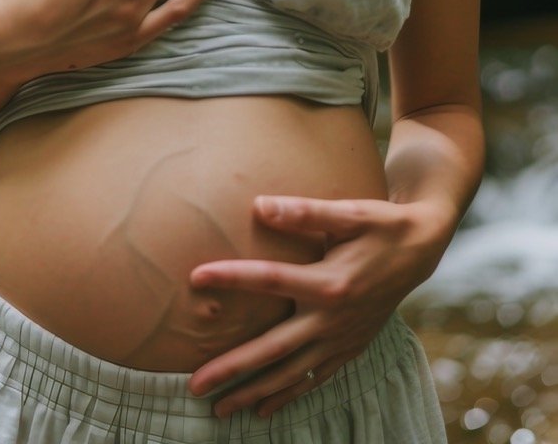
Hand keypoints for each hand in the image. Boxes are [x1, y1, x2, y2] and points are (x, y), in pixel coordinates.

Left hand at [188, 194, 447, 417]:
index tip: (196, 276)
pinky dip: (289, 395)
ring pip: (291, 373)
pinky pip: (315, 378)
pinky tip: (264, 409)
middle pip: (274, 348)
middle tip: (194, 385)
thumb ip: (305, 212)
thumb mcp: (349, 212)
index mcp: (330, 282)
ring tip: (219, 409)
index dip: (232, 277)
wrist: (421, 249)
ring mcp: (341, 339)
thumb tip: (260, 205)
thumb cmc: (380, 224)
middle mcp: (333, 318)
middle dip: (233, 368)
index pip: (271, 280)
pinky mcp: (349, 348)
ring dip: (254, 392)